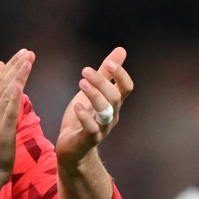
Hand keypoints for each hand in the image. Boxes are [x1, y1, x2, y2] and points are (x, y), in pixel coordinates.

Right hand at [0, 48, 33, 183]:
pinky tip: (20, 85)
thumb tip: (1, 78)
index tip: (23, 52)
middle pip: (3, 82)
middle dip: (17, 65)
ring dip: (17, 75)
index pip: (0, 79)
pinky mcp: (1, 130)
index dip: (12, 65)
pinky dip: (13, 97)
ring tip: (28, 60)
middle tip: (28, 51)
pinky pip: (8, 111)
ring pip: (7, 92)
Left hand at [55, 47, 132, 172]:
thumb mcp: (94, 91)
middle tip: (84, 71)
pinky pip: (91, 129)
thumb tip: (121, 50)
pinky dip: (85, 117)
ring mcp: (101, 128)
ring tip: (81, 83)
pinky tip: (77, 107)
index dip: (121, 75)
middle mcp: (111, 116)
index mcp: (114, 103)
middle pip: (115, 97)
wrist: (72, 148)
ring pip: (105, 112)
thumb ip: (106, 73)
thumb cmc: (83, 117)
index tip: (109, 63)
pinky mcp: (88, 139)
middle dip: (101, 82)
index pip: (126, 88)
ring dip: (94, 96)